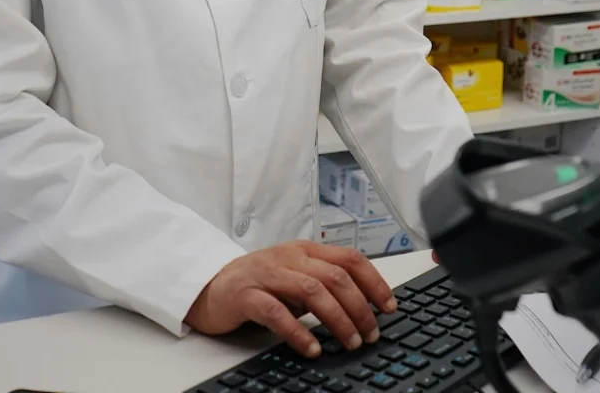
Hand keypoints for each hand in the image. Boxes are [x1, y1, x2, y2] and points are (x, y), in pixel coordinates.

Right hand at [185, 240, 397, 357]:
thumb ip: (322, 284)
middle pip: (335, 275)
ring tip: (350, 342)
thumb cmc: (257, 283)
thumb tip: (362, 305)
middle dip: (360, 306)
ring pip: (312, 290)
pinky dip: (298, 331)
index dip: (374, 281)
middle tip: (371, 333)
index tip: (390, 307)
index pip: (349, 258)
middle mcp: (289, 257)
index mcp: (305, 250)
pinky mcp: (247, 294)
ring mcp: (267, 273)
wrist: (210, 285)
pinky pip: (277, 311)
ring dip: (337, 318)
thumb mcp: (294, 276)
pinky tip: (311, 348)